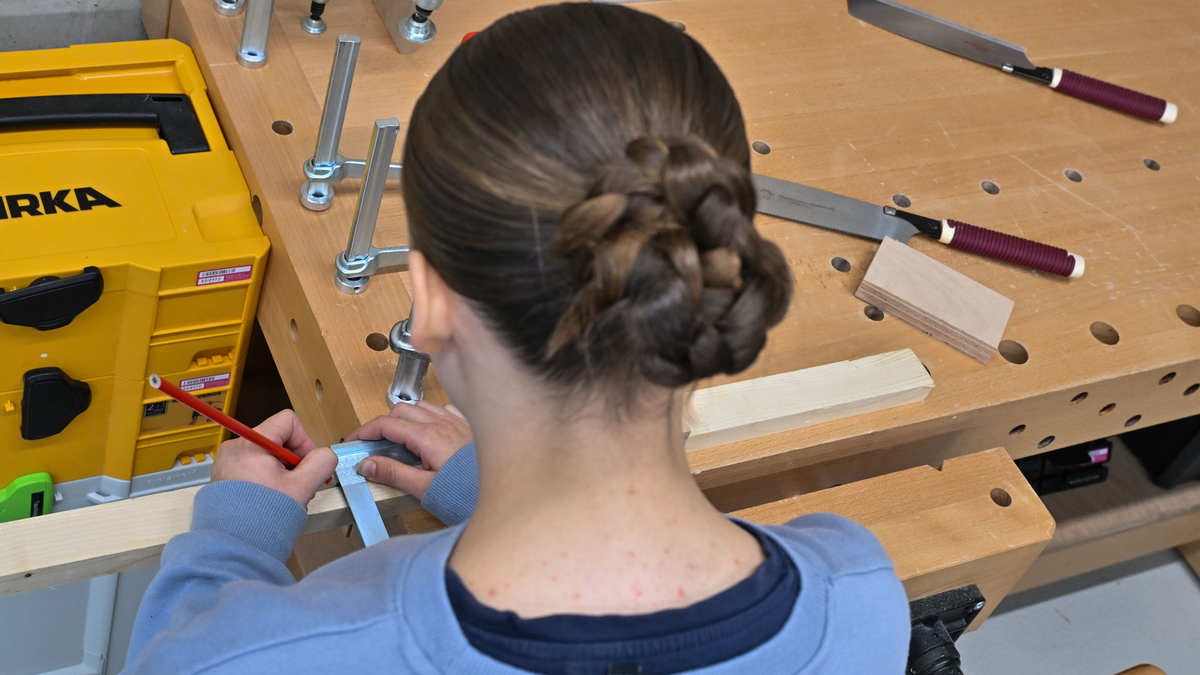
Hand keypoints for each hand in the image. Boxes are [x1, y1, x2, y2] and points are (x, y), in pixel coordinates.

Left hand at [211, 410, 336, 506]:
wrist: (233, 547)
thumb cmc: (263, 517)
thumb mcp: (302, 487)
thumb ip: (321, 463)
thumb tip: (326, 455)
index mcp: (250, 443)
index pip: (287, 421)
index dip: (304, 440)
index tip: (307, 464)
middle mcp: (234, 448)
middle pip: (277, 439)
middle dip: (294, 461)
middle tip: (298, 484)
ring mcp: (226, 464)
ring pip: (266, 455)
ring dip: (282, 472)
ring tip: (283, 496)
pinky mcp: (224, 479)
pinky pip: (253, 468)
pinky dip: (266, 480)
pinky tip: (270, 499)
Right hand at [347, 400, 472, 499]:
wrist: (507, 491)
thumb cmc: (469, 494)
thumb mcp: (425, 489)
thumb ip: (394, 474)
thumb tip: (367, 464)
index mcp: (428, 437)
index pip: (386, 424)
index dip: (364, 431)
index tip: (353, 441)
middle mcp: (443, 423)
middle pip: (401, 410)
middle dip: (383, 424)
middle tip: (374, 444)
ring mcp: (458, 422)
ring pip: (423, 406)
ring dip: (406, 418)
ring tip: (400, 439)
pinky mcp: (470, 427)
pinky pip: (445, 410)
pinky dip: (431, 416)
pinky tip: (431, 431)